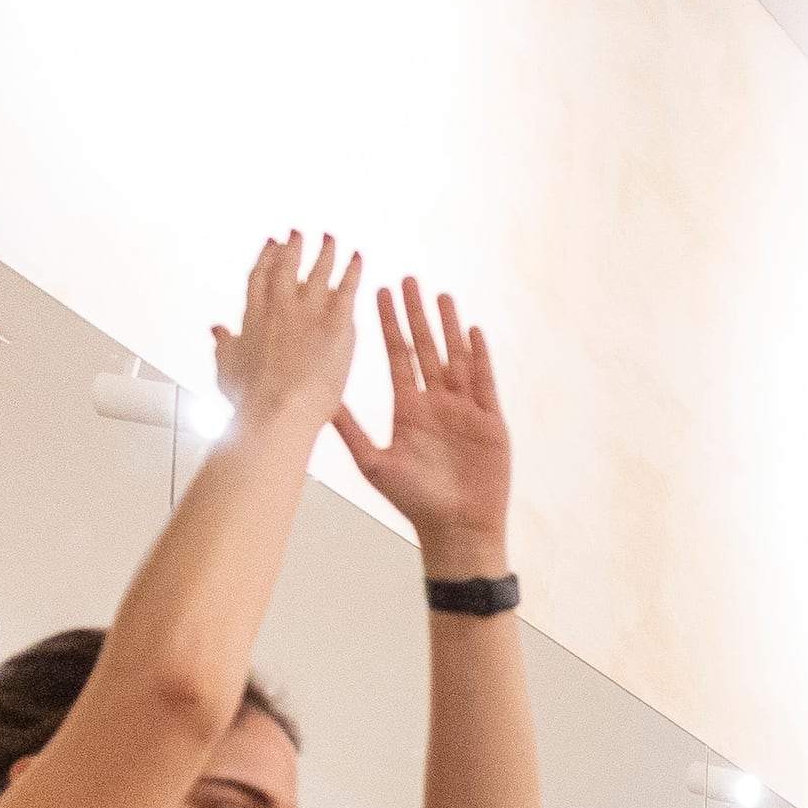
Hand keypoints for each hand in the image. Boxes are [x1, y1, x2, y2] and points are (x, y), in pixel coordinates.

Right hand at [208, 233, 365, 446]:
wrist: (278, 408)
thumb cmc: (252, 399)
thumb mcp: (227, 369)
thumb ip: (224, 346)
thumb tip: (217, 331)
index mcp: (253, 315)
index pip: (258, 279)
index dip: (265, 260)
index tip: (270, 246)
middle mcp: (278, 305)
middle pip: (285, 267)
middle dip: (292, 248)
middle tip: (298, 233)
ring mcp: (307, 311)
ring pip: (317, 272)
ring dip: (325, 253)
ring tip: (331, 238)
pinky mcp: (334, 322)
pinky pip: (347, 288)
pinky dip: (353, 271)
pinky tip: (358, 258)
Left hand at [333, 278, 511, 566]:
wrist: (455, 528)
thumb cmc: (414, 501)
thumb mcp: (372, 461)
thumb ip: (348, 427)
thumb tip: (318, 398)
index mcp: (408, 408)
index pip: (397, 355)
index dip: (389, 324)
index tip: (379, 292)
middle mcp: (436, 403)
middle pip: (425, 348)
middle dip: (416, 314)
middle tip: (407, 279)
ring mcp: (464, 410)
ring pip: (456, 357)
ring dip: (448, 325)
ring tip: (440, 294)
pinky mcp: (490, 422)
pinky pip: (484, 382)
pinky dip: (480, 356)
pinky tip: (473, 330)